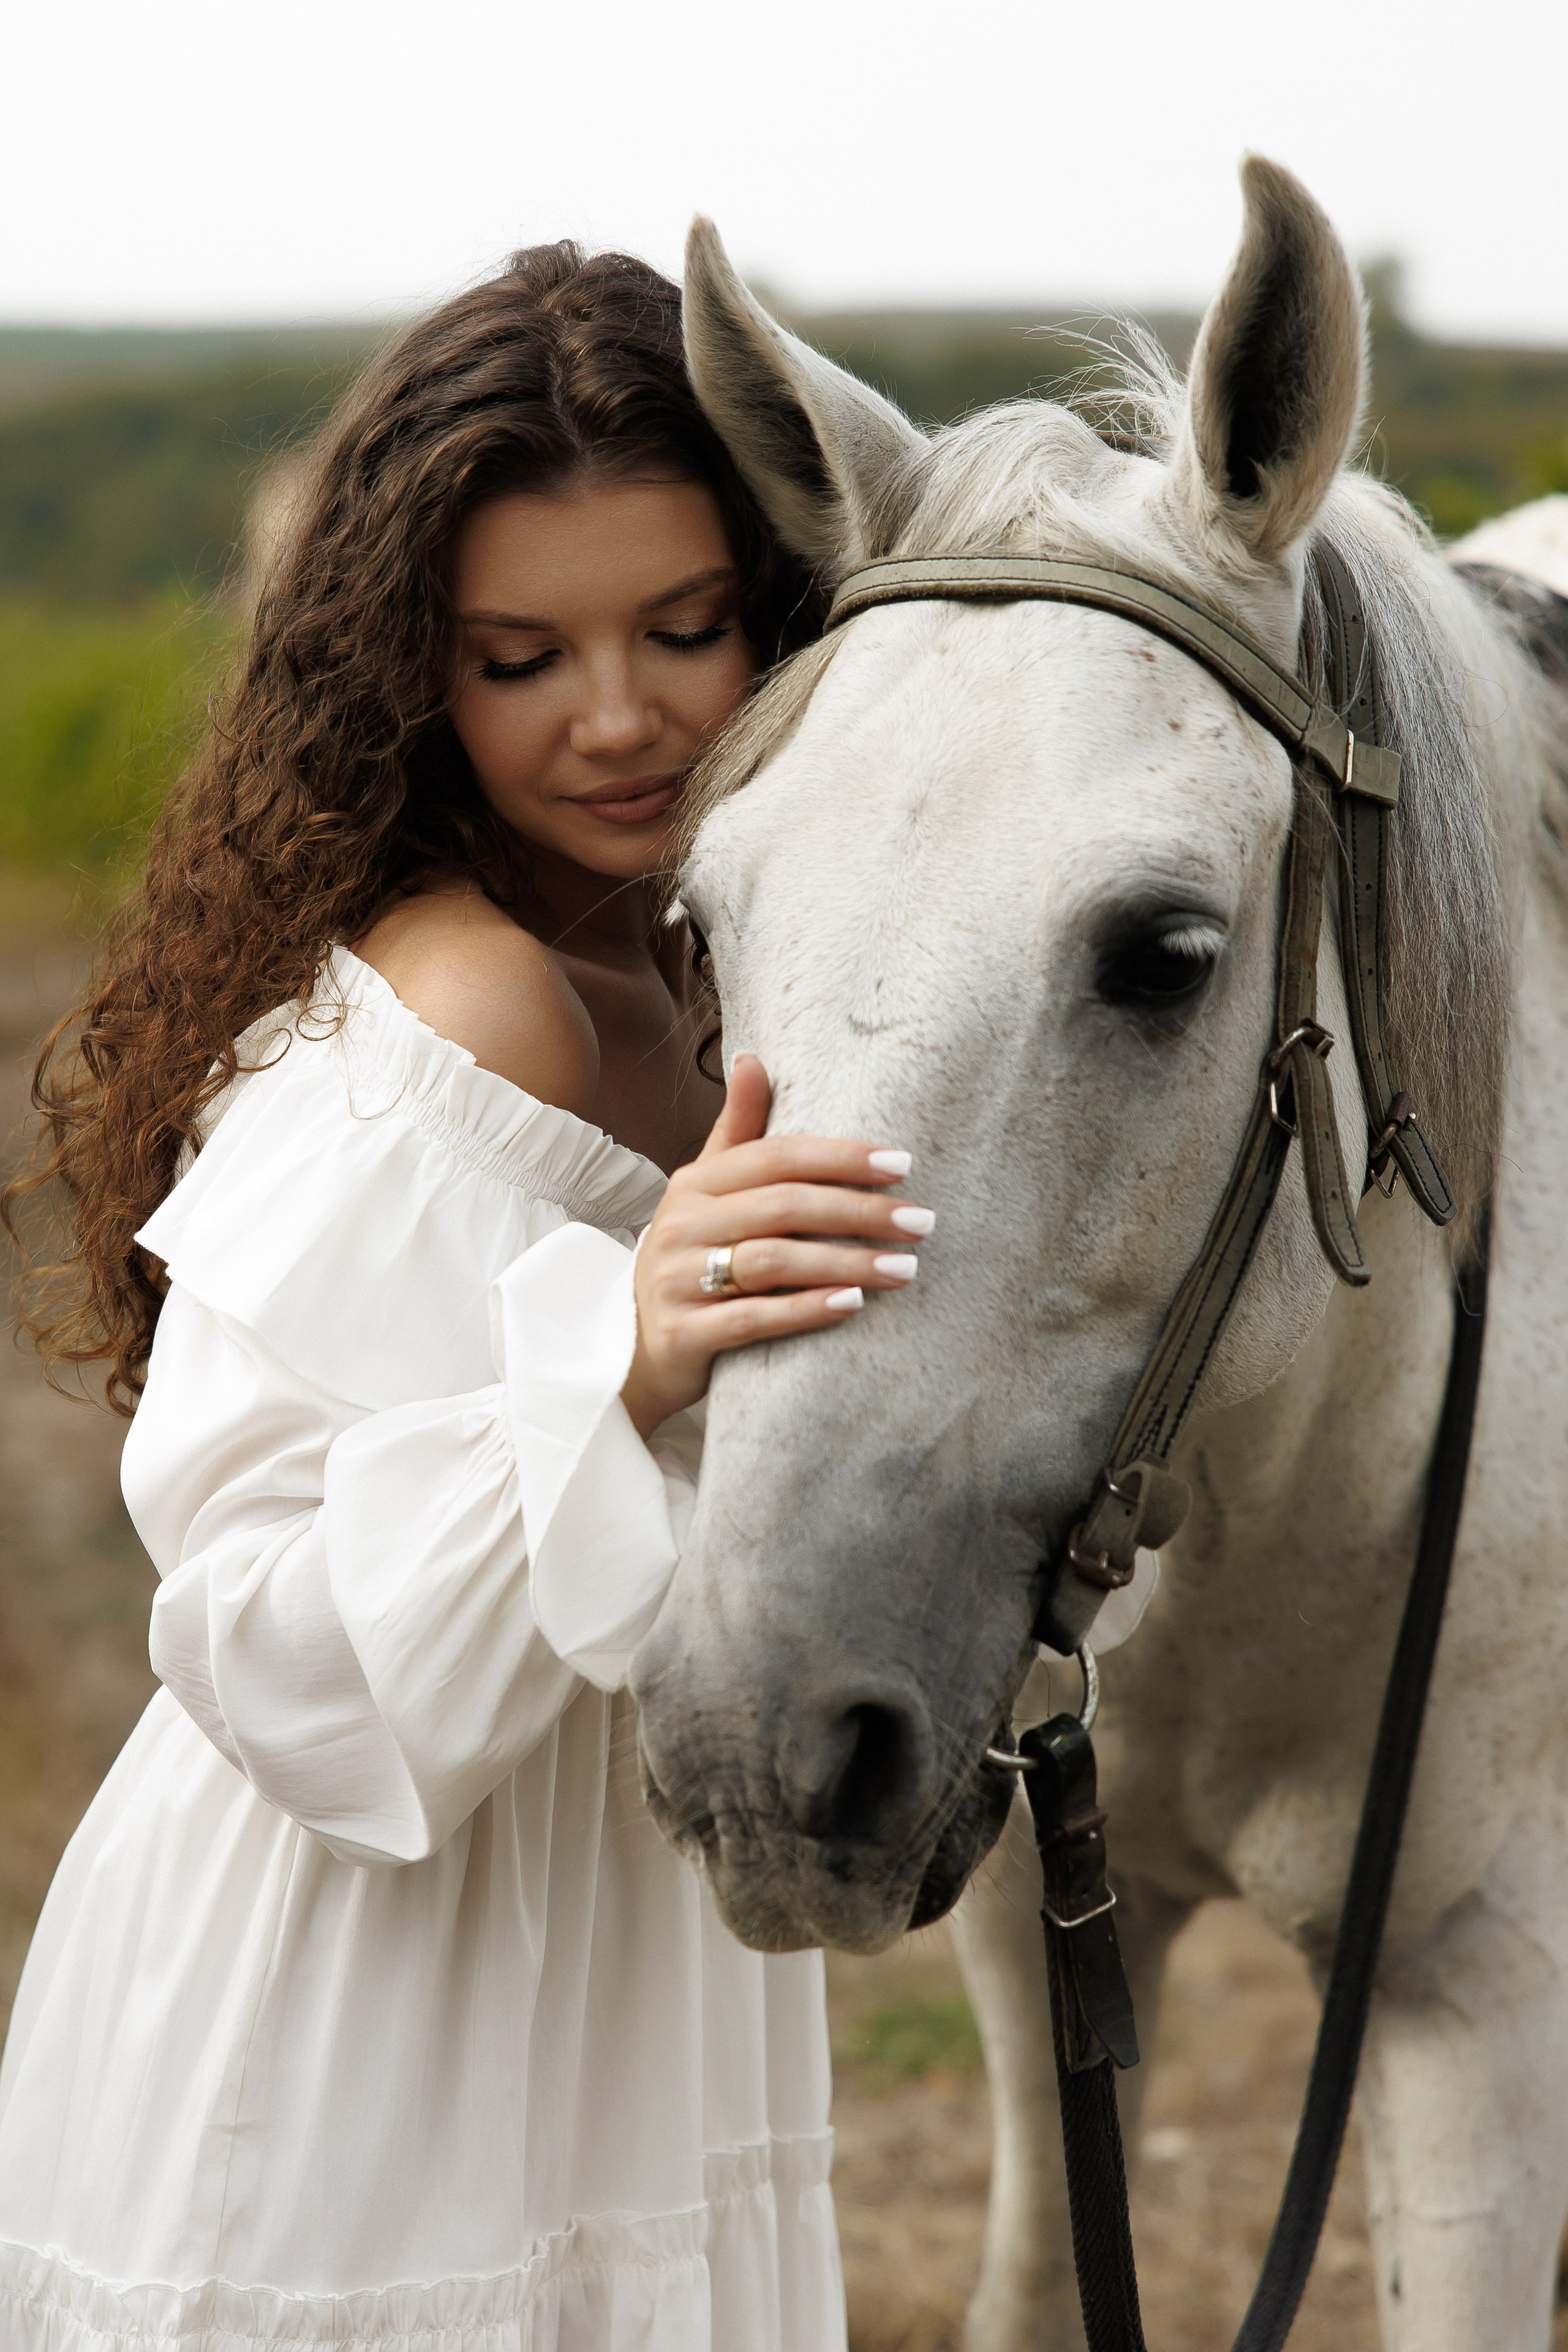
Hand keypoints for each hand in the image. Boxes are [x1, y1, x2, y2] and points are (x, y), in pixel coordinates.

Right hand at [620, 1055, 932, 1438]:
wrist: (640, 1348)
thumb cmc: (692, 1260)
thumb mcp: (707, 1193)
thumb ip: (736, 1131)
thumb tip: (752, 1058)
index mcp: (695, 1184)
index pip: (776, 1156)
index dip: (840, 1157)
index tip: (902, 1165)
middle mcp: (682, 1225)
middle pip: (782, 1206)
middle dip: (859, 1211)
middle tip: (920, 1222)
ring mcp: (677, 1280)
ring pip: (772, 1261)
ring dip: (846, 1263)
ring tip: (905, 1268)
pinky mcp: (682, 1334)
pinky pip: (752, 1318)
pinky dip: (806, 1310)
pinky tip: (853, 1304)